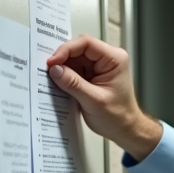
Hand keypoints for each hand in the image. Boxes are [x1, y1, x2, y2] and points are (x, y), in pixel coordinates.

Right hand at [45, 34, 162, 159]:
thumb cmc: (118, 117)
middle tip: (48, 71)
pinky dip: (65, 75)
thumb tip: (55, 69)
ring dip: (62, 68)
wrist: (125, 129)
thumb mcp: (93, 101)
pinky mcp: (92, 75)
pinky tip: (59, 83)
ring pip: (74, 59)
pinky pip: (74, 69)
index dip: (66, 49)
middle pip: (78, 49)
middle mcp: (107, 59)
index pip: (86, 43)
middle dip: (62, 59)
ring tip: (52, 80)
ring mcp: (99, 67)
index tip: (52, 62)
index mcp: (114, 59)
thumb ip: (73, 84)